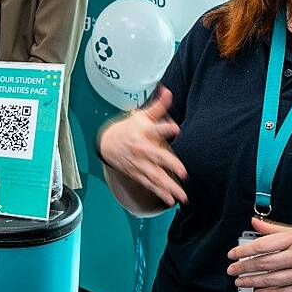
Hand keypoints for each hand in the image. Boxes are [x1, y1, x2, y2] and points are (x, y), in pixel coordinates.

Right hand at [97, 86, 186, 205]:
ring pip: (155, 175)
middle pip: (157, 156)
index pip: (154, 128)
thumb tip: (168, 91)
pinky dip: (159, 192)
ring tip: (182, 195)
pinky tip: (170, 200)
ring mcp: (138, 163)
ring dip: (168, 186)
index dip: (164, 128)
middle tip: (183, 172)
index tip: (175, 128)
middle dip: (170, 164)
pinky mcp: (137, 173)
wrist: (107, 143)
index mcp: (143, 132)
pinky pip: (149, 184)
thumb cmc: (128, 128)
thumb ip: (158, 106)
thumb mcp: (141, 115)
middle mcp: (141, 149)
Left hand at [226, 217, 291, 291]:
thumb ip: (275, 229)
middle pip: (264, 264)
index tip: (232, 255)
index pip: (262, 245)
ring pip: (272, 281)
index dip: (244, 251)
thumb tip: (255, 223)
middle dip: (244, 269)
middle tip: (232, 271)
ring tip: (241, 282)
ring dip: (253, 282)